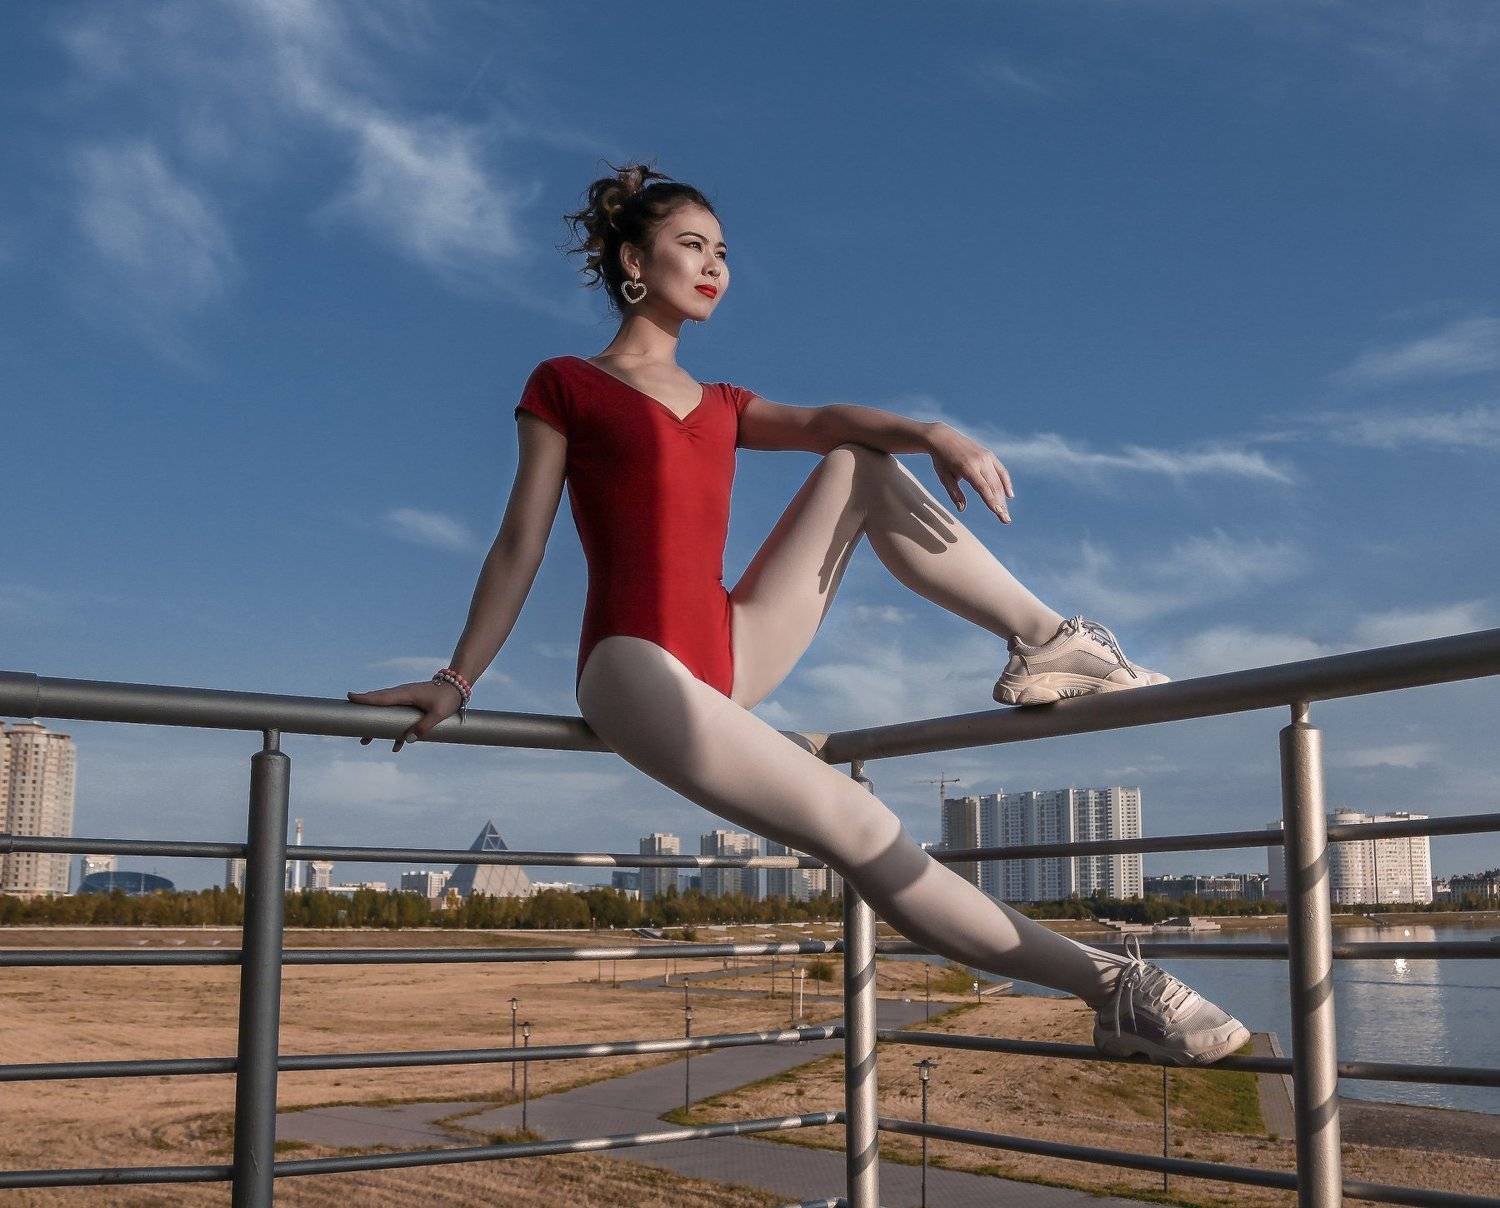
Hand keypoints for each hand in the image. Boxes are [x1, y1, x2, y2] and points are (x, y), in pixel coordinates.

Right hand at [346, 679, 463, 751]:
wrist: (457, 687)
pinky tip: (397, 746)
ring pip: (387, 712)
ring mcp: (407, 699)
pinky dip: (396, 730)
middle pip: (379, 706)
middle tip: (354, 729)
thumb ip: (423, 726)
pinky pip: (399, 717)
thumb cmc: (447, 698)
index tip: (350, 697)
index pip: (382, 697)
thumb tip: (407, 740)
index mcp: (406, 694)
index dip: (366, 698)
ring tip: (366, 741)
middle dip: (366, 717)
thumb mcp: (437, 714)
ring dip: (378, 727)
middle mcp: (403, 695)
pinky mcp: (412, 704)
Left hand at [927, 424, 1014, 522]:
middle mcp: (979, 461)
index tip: (998, 513)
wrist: (943, 437)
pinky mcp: (989, 454)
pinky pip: (1001, 470)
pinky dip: (1006, 482)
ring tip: (1004, 512)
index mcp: (967, 467)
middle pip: (993, 486)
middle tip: (1005, 520)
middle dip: (1000, 504)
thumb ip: (954, 493)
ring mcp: (986, 457)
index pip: (983, 488)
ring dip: (1003, 497)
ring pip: (998, 480)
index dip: (991, 501)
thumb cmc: (941, 460)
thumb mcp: (944, 477)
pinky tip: (1009, 495)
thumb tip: (962, 509)